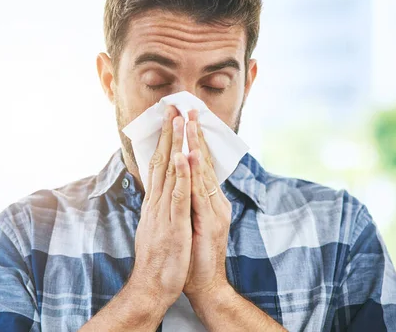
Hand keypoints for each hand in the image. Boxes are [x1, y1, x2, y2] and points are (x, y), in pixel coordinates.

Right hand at [127, 106, 192, 310]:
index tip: (171, 119)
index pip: (160, 165)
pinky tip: (182, 156)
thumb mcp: (158, 226)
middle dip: (169, 133)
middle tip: (174, 106)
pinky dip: (179, 174)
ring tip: (179, 120)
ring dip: (174, 144)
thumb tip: (161, 191)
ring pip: (170, 171)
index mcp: (155, 202)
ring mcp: (164, 212)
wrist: (153, 286)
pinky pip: (177, 195)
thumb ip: (160, 206)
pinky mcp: (173, 224)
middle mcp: (157, 202)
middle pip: (162, 161)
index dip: (165, 141)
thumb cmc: (160, 259)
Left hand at [182, 110, 232, 300]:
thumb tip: (182, 185)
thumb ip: (190, 203)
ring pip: (202, 172)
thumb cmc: (194, 256)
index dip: (192, 141)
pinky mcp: (208, 223)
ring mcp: (212, 211)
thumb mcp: (191, 224)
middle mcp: (213, 201)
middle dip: (194, 134)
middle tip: (189, 108)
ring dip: (194, 145)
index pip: (199, 165)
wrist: (205, 286)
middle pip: (202, 162)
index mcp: (207, 200)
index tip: (184, 119)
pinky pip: (198, 193)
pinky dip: (193, 173)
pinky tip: (188, 156)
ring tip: (189, 122)